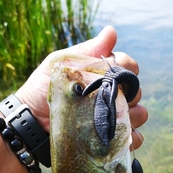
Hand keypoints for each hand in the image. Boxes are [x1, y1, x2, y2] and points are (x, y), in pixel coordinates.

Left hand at [16, 26, 147, 149]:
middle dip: (129, 94)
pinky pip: (134, 139)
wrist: (31, 122)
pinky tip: (115, 137)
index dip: (127, 68)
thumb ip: (86, 51)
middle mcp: (113, 95)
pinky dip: (131, 138)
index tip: (114, 74)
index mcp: (104, 75)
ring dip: (132, 116)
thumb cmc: (43, 89)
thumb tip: (111, 32)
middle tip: (109, 99)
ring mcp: (115, 118)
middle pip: (138, 91)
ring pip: (140, 114)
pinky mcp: (113, 140)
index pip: (130, 66)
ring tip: (111, 120)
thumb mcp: (60, 65)